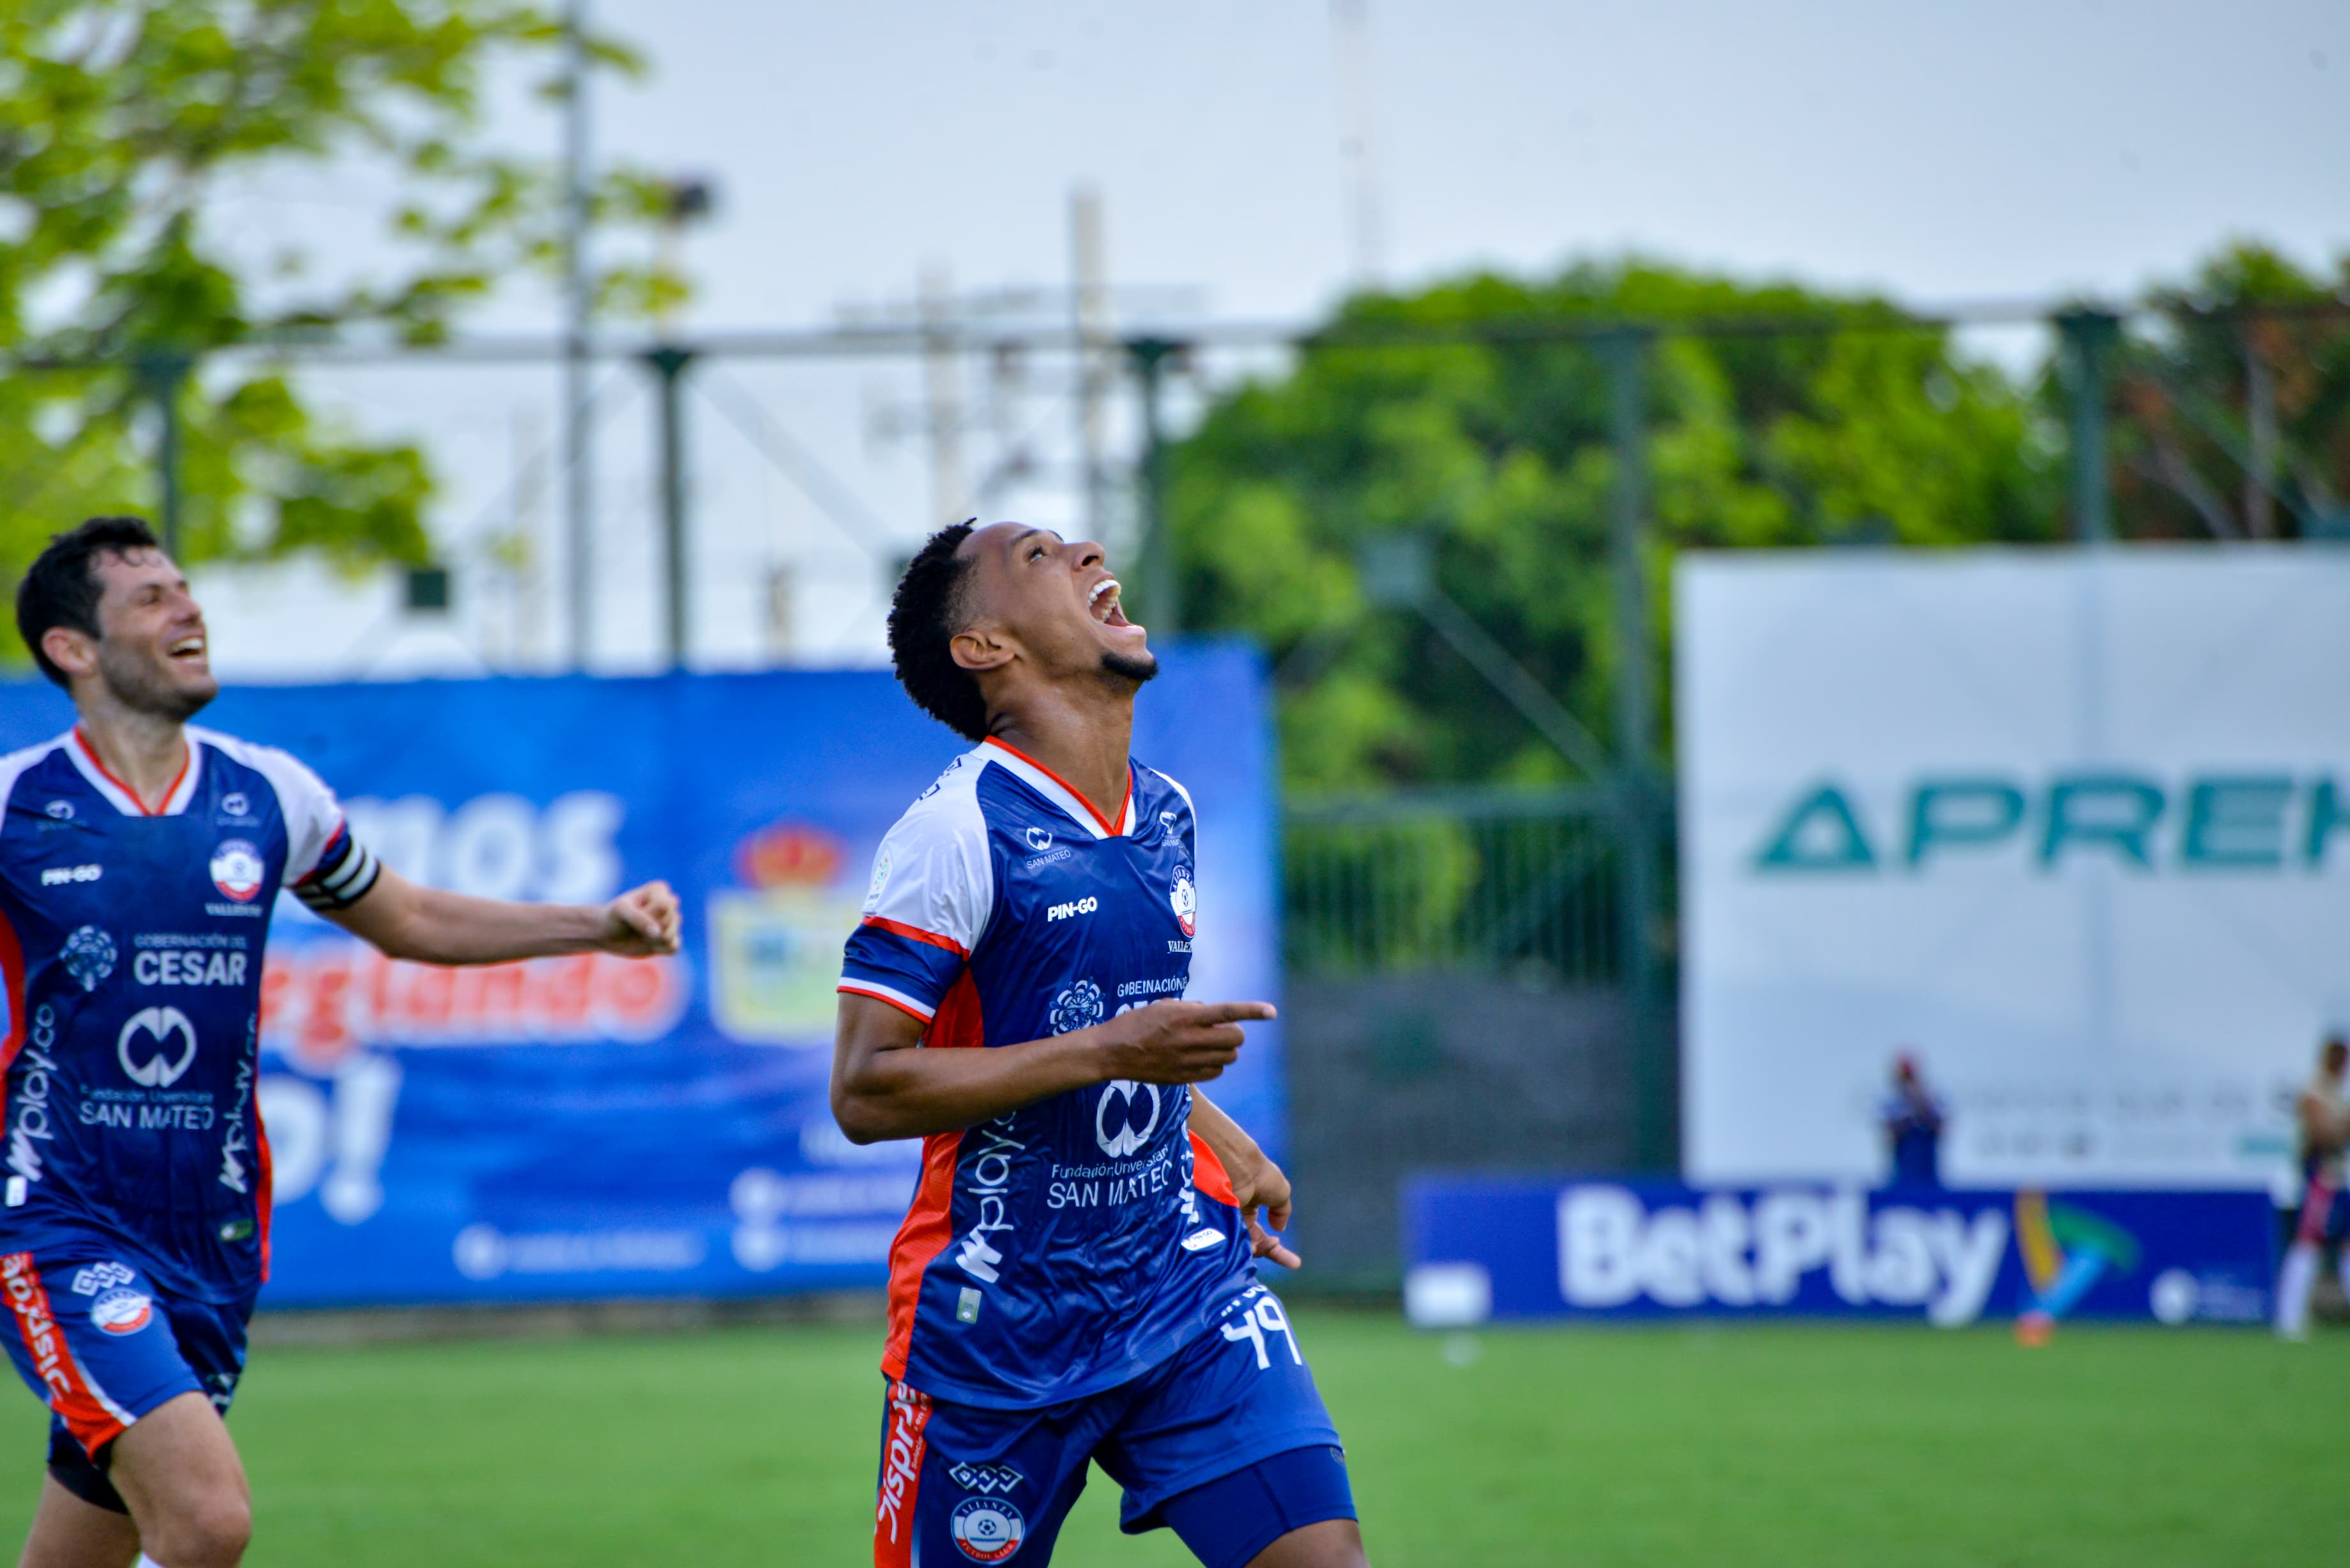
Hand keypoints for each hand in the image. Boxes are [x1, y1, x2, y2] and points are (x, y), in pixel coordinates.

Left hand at [600, 880, 681, 955]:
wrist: (606, 933)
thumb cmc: (613, 917)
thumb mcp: (620, 911)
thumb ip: (639, 918)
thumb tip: (658, 932)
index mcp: (659, 891)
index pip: (664, 906)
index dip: (647, 914)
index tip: (632, 912)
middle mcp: (668, 904)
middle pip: (669, 921)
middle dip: (649, 928)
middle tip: (633, 925)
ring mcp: (670, 922)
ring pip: (670, 936)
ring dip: (651, 940)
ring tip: (638, 934)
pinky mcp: (670, 939)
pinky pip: (673, 947)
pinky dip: (659, 948)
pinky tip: (647, 943)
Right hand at [1095, 1000, 1276, 1084]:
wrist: (1111, 1052)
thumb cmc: (1136, 1023)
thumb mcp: (1164, 1006)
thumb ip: (1192, 1009)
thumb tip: (1215, 1014)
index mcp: (1184, 1016)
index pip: (1228, 1012)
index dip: (1253, 1011)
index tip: (1272, 1012)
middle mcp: (1189, 1039)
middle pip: (1235, 1038)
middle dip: (1235, 1033)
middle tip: (1222, 1031)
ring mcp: (1186, 1061)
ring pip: (1229, 1057)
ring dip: (1226, 1049)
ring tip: (1209, 1044)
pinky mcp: (1183, 1077)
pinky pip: (1215, 1072)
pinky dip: (1216, 1064)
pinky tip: (1202, 1058)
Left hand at [1228, 1151, 1301, 1269]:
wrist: (1240, 1169)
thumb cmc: (1261, 1176)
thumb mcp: (1281, 1193)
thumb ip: (1282, 1213)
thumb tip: (1279, 1229)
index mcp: (1249, 1208)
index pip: (1262, 1236)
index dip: (1277, 1250)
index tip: (1295, 1263)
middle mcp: (1237, 1219)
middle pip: (1254, 1245)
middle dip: (1272, 1253)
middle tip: (1293, 1262)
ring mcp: (1228, 1224)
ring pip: (1245, 1249)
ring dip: (1262, 1251)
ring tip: (1272, 1242)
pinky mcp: (1220, 1229)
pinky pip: (1234, 1247)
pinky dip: (1248, 1249)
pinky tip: (1257, 1243)